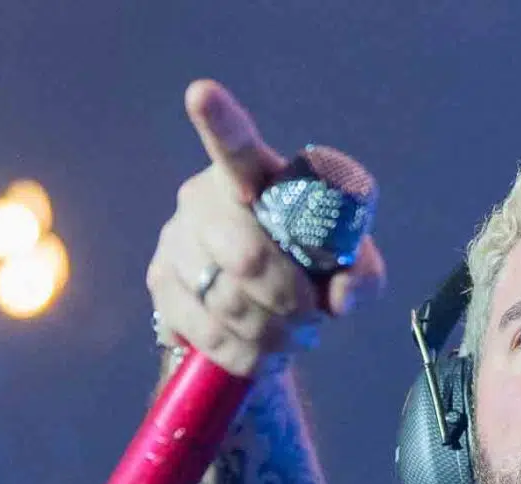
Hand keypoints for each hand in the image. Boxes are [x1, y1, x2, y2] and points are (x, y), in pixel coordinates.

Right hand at [147, 80, 386, 377]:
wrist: (258, 313)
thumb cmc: (308, 269)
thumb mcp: (350, 268)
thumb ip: (360, 274)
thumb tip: (338, 298)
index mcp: (255, 175)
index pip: (234, 144)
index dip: (218, 120)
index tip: (201, 93)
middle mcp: (204, 198)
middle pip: (245, 254)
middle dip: (288, 298)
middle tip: (310, 316)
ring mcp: (176, 240)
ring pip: (227, 300)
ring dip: (273, 332)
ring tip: (296, 336)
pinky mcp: (160, 283)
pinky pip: (207, 332)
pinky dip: (247, 353)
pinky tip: (265, 352)